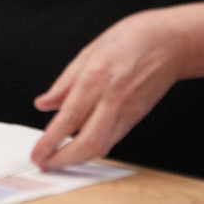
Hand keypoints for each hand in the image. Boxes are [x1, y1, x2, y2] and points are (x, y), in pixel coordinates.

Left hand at [31, 9, 181, 170]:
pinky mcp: (136, 117)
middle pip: (88, 142)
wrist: (168, 43)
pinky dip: (94, 149)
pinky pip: (113, 139)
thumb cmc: (128, 41)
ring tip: (57, 160)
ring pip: (102, 146)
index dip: (49, 140)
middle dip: (63, 159)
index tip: (36, 152)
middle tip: (44, 163)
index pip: (68, 118)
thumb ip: (63, 83)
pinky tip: (79, 149)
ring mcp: (127, 110)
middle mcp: (112, 98)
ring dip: (77, 159)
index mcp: (95, 78)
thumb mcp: (87, 54)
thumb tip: (42, 104)